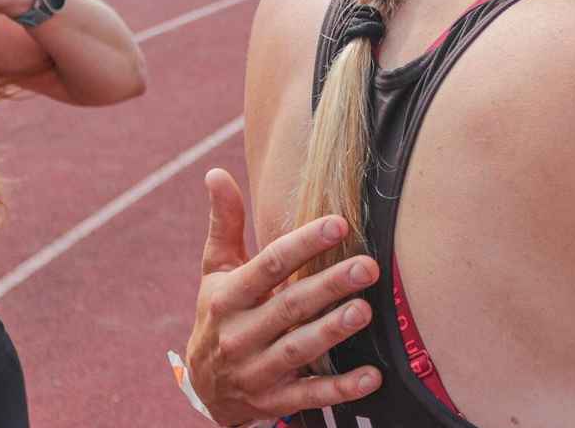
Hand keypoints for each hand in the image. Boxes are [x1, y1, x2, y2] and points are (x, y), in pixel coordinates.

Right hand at [184, 169, 382, 423]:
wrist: (203, 386)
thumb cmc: (219, 313)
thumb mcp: (215, 270)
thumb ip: (225, 223)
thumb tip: (215, 173)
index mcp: (227, 297)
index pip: (268, 266)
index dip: (303, 244)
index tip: (338, 224)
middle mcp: (239, 334)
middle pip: (288, 307)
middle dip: (328, 286)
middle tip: (367, 266)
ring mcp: (256, 371)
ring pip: (297, 350)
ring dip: (331, 331)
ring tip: (364, 310)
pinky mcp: (274, 401)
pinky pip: (309, 395)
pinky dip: (340, 389)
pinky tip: (371, 376)